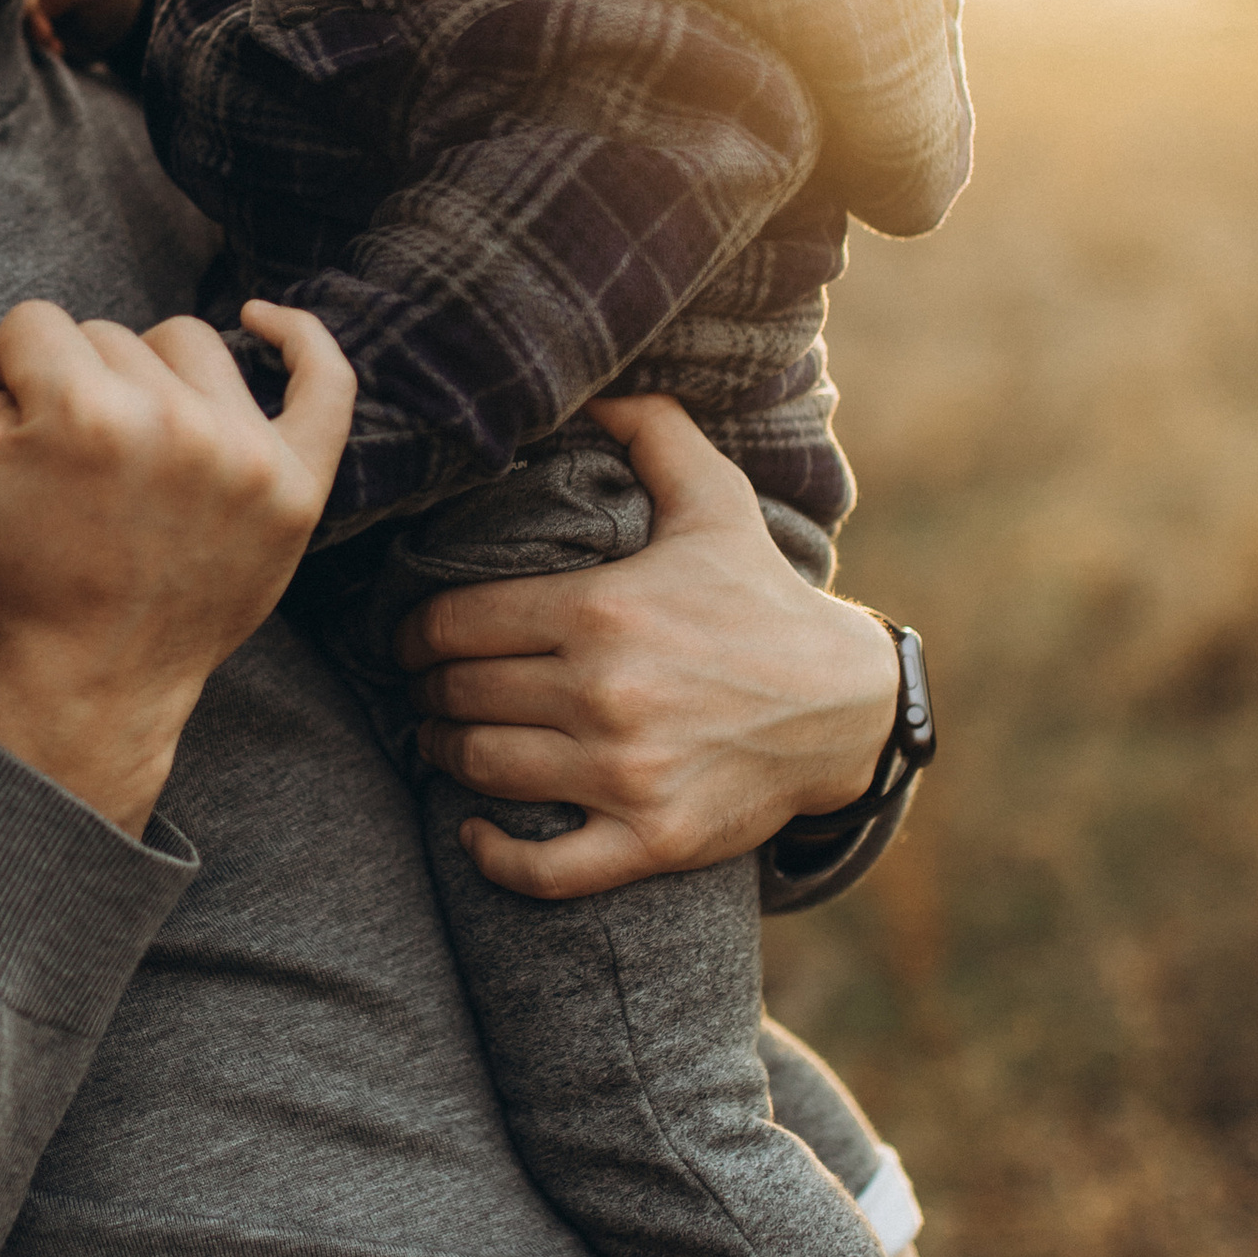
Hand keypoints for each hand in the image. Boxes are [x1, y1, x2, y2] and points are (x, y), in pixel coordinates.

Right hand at [0, 276, 352, 833]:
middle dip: (70, 385)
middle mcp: (175, 425)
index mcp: (82, 415)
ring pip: (187, 343)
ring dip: (146, 376)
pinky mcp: (297, 489)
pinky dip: (298, 340)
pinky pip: (325, 382)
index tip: (7, 445)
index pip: (34, 325)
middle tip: (59, 464)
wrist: (85, 688)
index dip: (6, 379)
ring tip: (120, 446)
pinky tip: (260, 321)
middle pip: (108, 333)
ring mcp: (247, 456)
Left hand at [395, 392, 899, 900]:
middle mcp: (604, 695)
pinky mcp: (651, 839)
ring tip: (441, 739)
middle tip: (423, 687)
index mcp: (601, 611)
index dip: (415, 630)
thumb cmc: (765, 599)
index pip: (456, 622)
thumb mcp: (715, 500)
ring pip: (482, 769)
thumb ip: (651, 433)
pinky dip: (494, 856)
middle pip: (459, 695)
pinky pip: (544, 868)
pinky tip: (473, 832)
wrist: (847, 706)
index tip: (410, 636)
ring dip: (444, 754)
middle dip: (425, 689)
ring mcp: (625, 774)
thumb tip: (599, 388)